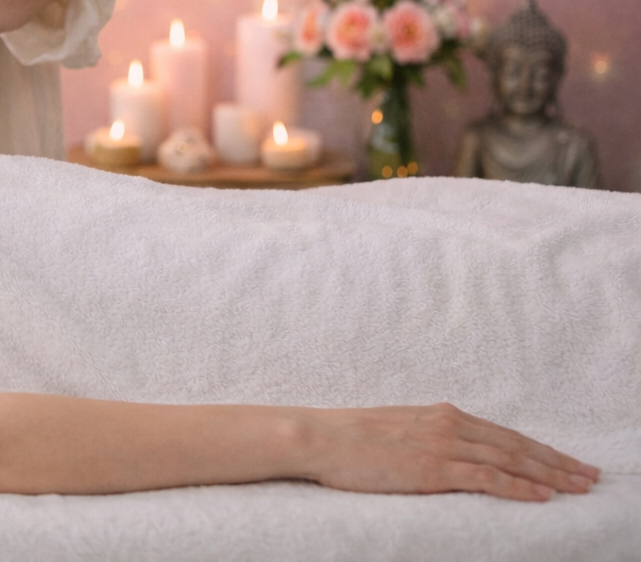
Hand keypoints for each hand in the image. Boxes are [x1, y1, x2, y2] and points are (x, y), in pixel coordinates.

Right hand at [298, 402, 599, 501]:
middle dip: (557, 461)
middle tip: (591, 475)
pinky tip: (542, 496)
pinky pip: (487, 476)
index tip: (567, 461)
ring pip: (510, 459)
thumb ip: (428, 437)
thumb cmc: (350, 438)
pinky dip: (519, 486)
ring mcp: (442, 445)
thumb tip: (448, 452)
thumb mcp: (397, 429)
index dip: (540, 448)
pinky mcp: (432, 467)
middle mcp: (448, 424)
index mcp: (441, 414)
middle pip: (516, 444)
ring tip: (579, 486)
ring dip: (550, 474)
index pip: (503, 433)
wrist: (319, 436)